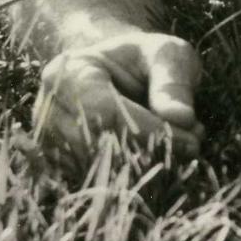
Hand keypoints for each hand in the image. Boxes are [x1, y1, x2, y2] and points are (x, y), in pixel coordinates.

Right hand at [33, 26, 202, 165]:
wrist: (119, 74)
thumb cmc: (145, 61)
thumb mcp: (167, 55)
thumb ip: (173, 81)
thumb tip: (180, 118)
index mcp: (68, 72)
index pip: (105, 112)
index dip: (151, 132)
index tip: (192, 141)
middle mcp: (48, 108)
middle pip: (98, 146)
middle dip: (150, 153)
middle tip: (191, 148)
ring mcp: (48, 142)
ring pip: (97, 172)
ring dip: (144, 170)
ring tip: (178, 150)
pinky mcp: (59, 168)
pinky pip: (95, 185)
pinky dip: (131, 182)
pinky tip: (157, 165)